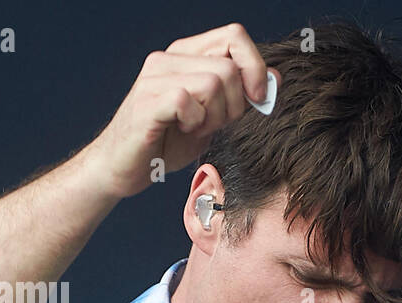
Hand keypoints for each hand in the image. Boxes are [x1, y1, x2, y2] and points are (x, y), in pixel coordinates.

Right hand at [82, 23, 279, 199]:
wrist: (126, 167)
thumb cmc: (168, 142)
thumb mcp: (213, 116)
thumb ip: (239, 95)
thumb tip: (275, 78)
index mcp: (186, 55)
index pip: (234, 35)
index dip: (255, 66)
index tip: (258, 98)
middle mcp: (168, 59)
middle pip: (229, 68)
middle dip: (234, 105)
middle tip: (214, 124)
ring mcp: (154, 78)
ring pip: (213, 83)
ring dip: (214, 117)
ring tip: (196, 128)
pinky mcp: (146, 102)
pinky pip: (187, 101)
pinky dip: (194, 122)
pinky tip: (183, 131)